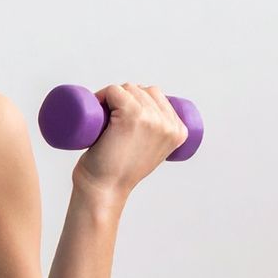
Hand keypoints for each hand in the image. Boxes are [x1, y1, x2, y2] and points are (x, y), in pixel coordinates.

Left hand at [71, 82, 188, 200]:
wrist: (105, 189)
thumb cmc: (120, 172)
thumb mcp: (149, 152)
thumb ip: (155, 137)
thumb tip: (148, 120)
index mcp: (179, 131)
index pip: (158, 97)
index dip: (137, 100)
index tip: (122, 116)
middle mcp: (169, 124)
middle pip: (144, 91)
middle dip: (124, 98)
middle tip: (108, 119)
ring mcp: (151, 118)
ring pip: (129, 89)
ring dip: (112, 96)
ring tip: (103, 117)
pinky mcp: (132, 115)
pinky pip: (115, 90)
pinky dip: (103, 94)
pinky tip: (99, 108)